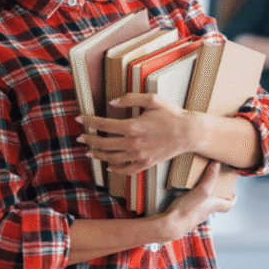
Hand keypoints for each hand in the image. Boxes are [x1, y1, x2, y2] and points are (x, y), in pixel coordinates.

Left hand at [77, 93, 195, 174]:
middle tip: (80, 137)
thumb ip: (131, 98)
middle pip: (104, 143)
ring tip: (89, 151)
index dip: (89, 121)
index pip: (104, 124)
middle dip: (89, 139)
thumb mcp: (153, 100)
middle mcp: (134, 143)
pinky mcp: (146, 163)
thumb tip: (113, 101)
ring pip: (112, 158)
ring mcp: (139, 155)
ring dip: (98, 155)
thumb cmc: (172, 114)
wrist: (188, 132)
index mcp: (133, 126)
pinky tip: (108, 166)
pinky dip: (115, 169)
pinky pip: (126, 170)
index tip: (80, 119)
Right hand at [162, 161, 234, 238]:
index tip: (234, 194)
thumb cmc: (188, 210)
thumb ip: (210, 177)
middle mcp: (205, 212)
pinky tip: (181, 192)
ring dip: (201, 195)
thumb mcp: (202, 191)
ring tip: (196, 183)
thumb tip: (217, 163)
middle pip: (215, 204)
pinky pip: (189, 205)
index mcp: (213, 206)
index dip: (232, 199)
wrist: (170, 226)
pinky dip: (188, 198)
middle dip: (215, 194)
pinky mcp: (182, 215)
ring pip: (202, 204)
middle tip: (214, 183)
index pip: (228, 205)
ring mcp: (193, 215)